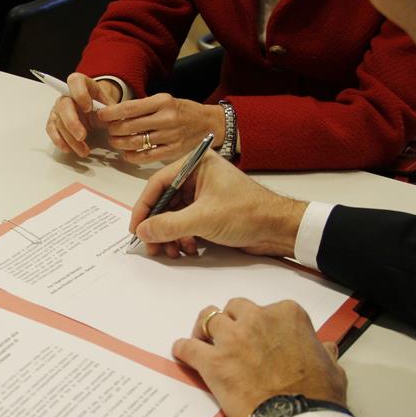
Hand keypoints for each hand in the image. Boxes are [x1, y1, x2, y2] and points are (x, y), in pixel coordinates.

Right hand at [45, 73, 121, 156]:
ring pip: (58, 121)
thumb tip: (113, 120)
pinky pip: (51, 129)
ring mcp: (58, 107)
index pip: (75, 81)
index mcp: (82, 84)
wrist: (98, 110)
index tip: (89, 108)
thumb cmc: (103, 106)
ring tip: (84, 151)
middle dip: (72, 123)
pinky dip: (59, 140)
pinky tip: (68, 149)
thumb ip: (112, 111)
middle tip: (82, 136)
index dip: (80, 94)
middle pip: (64, 105)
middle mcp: (67, 94)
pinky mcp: (55, 120)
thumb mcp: (111, 106)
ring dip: (70, 138)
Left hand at [96, 93, 224, 163]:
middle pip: (129, 126)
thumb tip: (115, 113)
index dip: (111, 113)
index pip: (129, 108)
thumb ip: (143, 107)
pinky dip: (132, 156)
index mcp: (162, 102)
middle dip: (113, 129)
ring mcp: (170, 136)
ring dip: (120, 143)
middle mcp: (166, 118)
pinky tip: (126, 154)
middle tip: (109, 130)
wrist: (208, 123)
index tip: (101, 116)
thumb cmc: (182, 111)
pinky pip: (147, 156)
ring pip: (136, 142)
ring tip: (115, 141)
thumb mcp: (165, 100)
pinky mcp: (173, 151)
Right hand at [129, 150, 306, 257]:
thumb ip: (169, 225)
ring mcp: (203, 194)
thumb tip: (143, 231)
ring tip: (172, 251)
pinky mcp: (209, 211)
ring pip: (174, 215)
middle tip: (151, 246)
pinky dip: (182, 237)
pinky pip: (185, 223)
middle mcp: (197, 176)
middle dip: (157, 226)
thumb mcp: (203, 219)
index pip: (158, 183)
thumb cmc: (247, 213)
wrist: (279, 228)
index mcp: (196, 164)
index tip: (136, 227)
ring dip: (170, 235)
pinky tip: (188, 249)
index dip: (144, 207)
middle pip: (164, 201)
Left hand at [174, 298, 347, 416]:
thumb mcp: (331, 368)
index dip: (261, 323)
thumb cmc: (316, 394)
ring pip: (209, 319)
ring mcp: (233, 338)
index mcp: (287, 315)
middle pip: (234, 308)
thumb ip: (323, 352)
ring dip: (206, 329)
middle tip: (231, 336)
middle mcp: (257, 319)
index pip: (267, 308)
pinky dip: (183, 349)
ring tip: (205, 340)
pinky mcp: (213, 362)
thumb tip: (325, 348)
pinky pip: (188, 347)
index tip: (260, 336)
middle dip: (232, 320)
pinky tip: (182, 351)